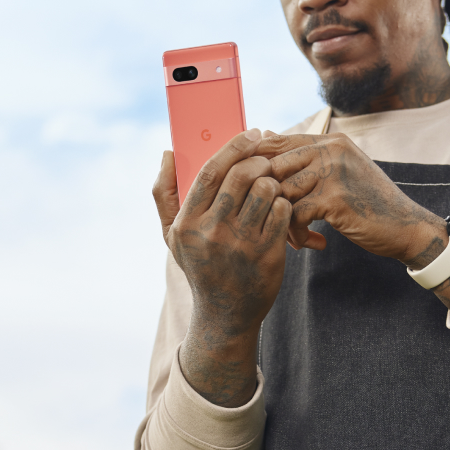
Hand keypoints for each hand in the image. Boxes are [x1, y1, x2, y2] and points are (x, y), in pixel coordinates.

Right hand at [152, 129, 292, 406]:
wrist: (225, 315)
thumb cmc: (199, 266)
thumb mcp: (173, 236)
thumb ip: (165, 193)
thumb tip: (167, 153)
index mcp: (187, 224)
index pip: (209, 172)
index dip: (233, 147)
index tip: (251, 134)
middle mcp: (212, 233)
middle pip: (241, 176)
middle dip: (258, 161)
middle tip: (265, 159)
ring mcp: (241, 245)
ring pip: (266, 190)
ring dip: (273, 181)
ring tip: (271, 186)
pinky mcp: (267, 255)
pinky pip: (283, 212)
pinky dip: (284, 203)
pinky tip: (279, 207)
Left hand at [255, 132, 442, 260]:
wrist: (407, 226)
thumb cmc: (370, 202)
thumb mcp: (342, 171)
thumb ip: (310, 157)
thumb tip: (266, 138)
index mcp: (331, 141)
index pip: (276, 143)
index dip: (256, 168)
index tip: (255, 192)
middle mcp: (332, 149)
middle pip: (273, 166)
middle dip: (265, 198)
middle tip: (272, 219)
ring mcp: (334, 172)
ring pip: (281, 192)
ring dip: (281, 220)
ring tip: (293, 236)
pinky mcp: (336, 199)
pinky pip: (296, 215)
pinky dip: (297, 234)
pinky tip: (308, 243)